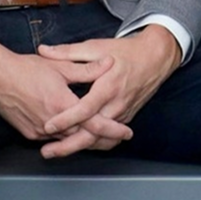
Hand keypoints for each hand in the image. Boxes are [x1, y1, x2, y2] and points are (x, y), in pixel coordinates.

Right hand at [0, 36, 131, 151]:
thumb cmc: (26, 68)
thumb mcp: (60, 66)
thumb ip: (87, 69)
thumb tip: (108, 63)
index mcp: (62, 104)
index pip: (93, 123)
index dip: (112, 129)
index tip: (126, 132)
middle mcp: (50, 121)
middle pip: (83, 137)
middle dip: (102, 139)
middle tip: (119, 138)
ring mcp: (39, 130)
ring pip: (68, 140)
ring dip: (85, 139)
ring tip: (103, 137)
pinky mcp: (29, 133)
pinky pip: (53, 139)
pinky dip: (67, 137)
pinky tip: (76, 133)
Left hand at [36, 24, 182, 158]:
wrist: (156, 57)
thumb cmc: (127, 51)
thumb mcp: (97, 47)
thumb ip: (68, 52)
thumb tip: (44, 50)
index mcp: (108, 86)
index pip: (86, 109)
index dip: (66, 119)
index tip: (48, 125)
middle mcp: (117, 104)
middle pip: (93, 132)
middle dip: (69, 145)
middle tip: (47, 152)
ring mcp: (123, 113)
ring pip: (100, 138)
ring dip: (79, 147)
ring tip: (57, 152)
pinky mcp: (127, 117)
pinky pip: (109, 136)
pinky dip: (93, 142)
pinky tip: (78, 145)